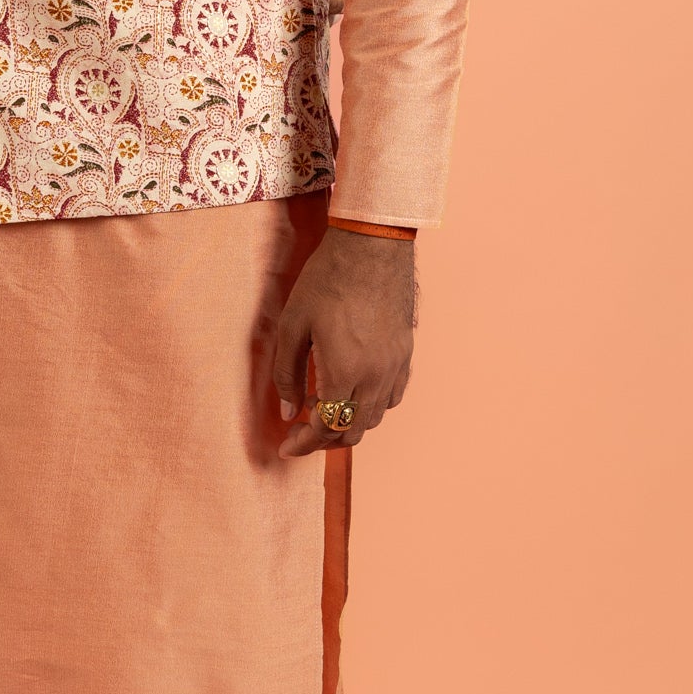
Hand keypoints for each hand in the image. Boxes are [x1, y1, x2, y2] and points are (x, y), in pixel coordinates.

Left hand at [272, 228, 416, 457]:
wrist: (372, 246)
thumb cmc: (326, 280)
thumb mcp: (292, 325)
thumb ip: (287, 374)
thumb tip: (288, 412)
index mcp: (345, 372)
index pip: (325, 428)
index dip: (303, 444)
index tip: (286, 447)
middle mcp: (376, 376)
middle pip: (352, 431)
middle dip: (323, 440)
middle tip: (300, 432)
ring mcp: (395, 365)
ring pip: (375, 418)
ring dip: (348, 424)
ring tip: (324, 412)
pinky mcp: (406, 352)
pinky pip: (393, 396)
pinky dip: (371, 406)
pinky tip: (354, 393)